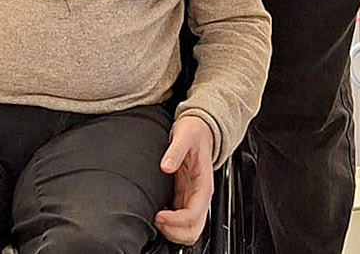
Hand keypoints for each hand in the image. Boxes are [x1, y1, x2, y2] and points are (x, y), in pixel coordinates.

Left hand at [154, 115, 214, 244]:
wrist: (200, 128)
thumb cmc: (194, 132)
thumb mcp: (184, 134)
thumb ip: (175, 150)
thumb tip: (166, 166)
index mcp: (203, 184)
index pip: (194, 215)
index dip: (176, 221)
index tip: (159, 216)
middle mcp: (200, 195)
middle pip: (194, 230)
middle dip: (174, 231)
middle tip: (155, 220)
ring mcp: (193, 198)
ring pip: (189, 229)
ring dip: (172, 231)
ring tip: (155, 219)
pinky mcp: (185, 197)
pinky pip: (181, 220)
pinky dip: (171, 225)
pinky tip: (158, 214)